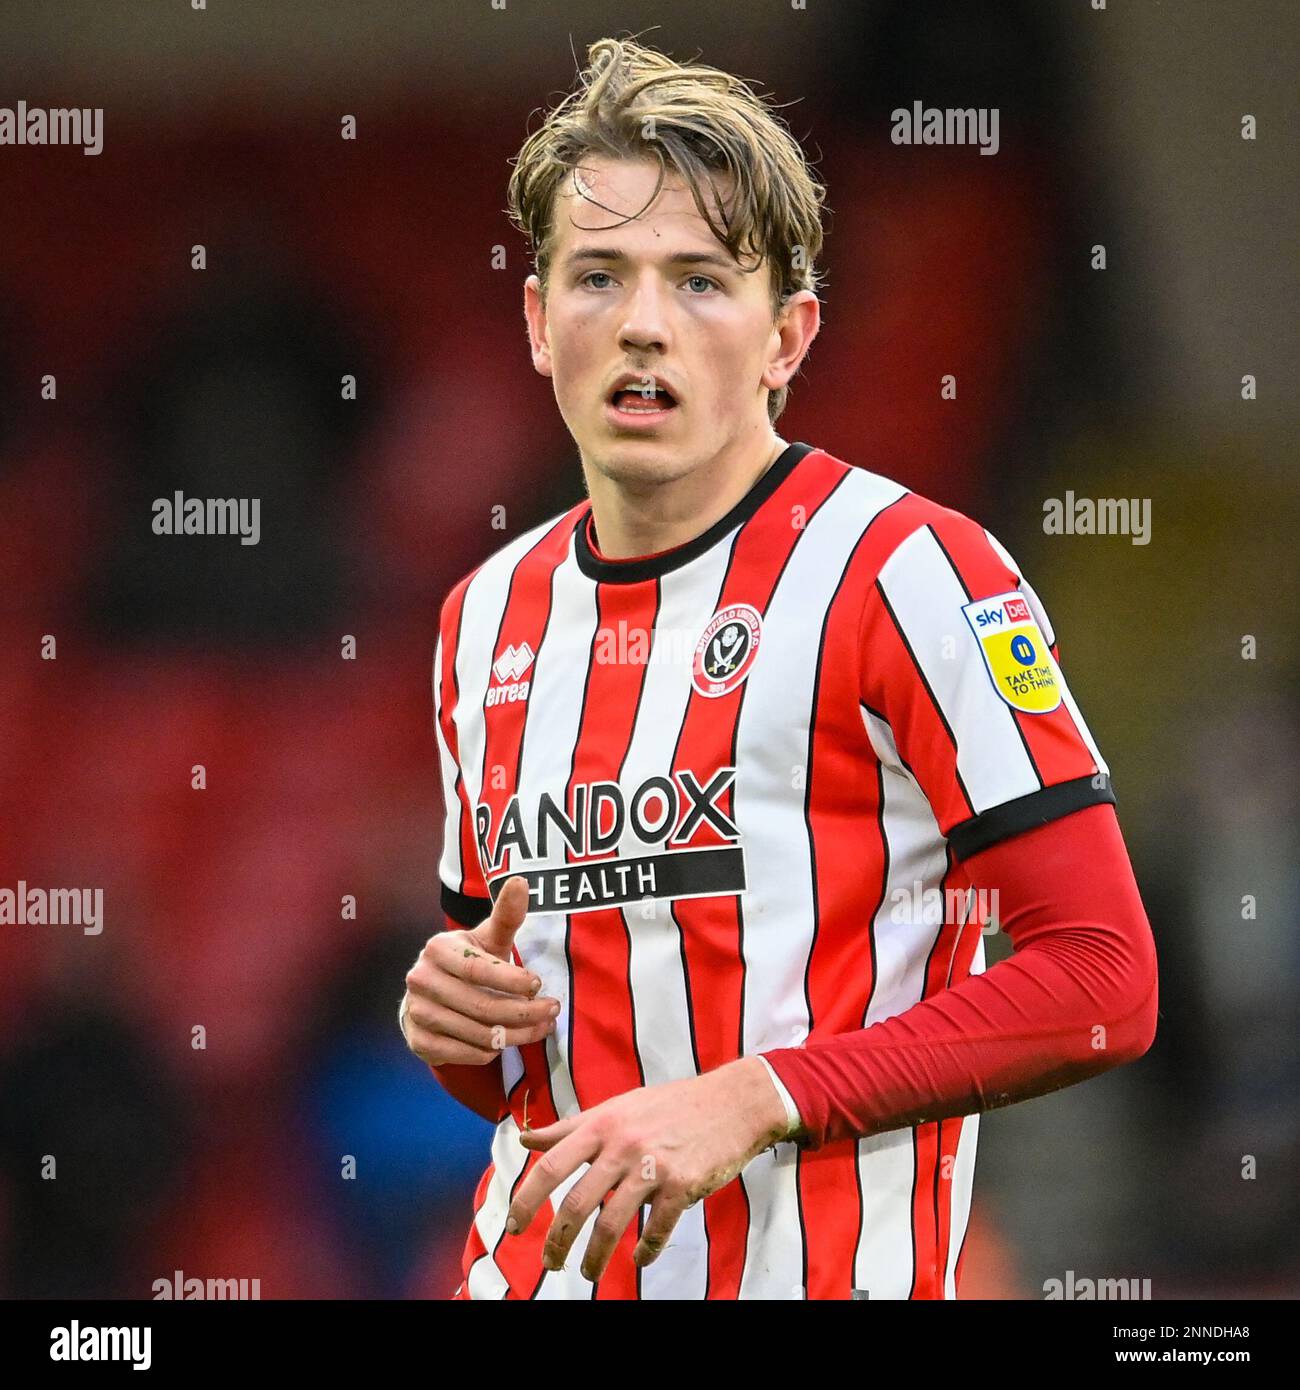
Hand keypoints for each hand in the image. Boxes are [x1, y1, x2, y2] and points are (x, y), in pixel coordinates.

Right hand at [401, 876, 558, 1065]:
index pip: (479, 969)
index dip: (512, 980)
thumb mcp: (488, 939)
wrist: (432, 995)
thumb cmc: (470, 963)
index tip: (540, 984)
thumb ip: (506, 915)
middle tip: (552, 1011)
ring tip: (541, 1027)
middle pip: (481, 1005)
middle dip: (524, 1012)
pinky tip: (507, 1041)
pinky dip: (491, 1051)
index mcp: (438, 949)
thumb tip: (521, 880)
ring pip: (476, 1033)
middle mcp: (421, 981)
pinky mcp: (419, 1041)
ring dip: (515, 1035)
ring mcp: (417, 1013)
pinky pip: (464, 1054)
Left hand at [505, 1057, 791, 1281]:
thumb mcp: (617, 1107)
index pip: (552, 1165)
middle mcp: (622, 1144)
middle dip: (557, 1241)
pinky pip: (657, 1229)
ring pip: (612, 1223)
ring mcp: (653, 1166)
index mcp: (602, 1124)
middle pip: (577, 1202)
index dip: (527, 1199)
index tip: (514, 1226)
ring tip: (587, 1273)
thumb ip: (571, 1126)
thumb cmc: (669, 1104)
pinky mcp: (683, 1185)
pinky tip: (639, 1261)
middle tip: (550, 1263)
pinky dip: (646, 1252)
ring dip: (595, 1256)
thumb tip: (525, 1137)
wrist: (731, 1101)